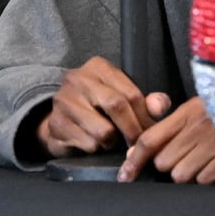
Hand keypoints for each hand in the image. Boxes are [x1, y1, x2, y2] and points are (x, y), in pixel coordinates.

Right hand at [37, 56, 171, 156]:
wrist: (60, 120)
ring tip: (110, 141)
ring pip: (103, 130)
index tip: (150, 132)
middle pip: (116, 106)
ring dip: (112, 142)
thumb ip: (145, 102)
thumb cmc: (96, 108)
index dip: (145, 117)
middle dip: (132, 130)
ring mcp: (63, 100)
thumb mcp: (122, 99)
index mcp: (98, 67)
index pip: (131, 93)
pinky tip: (93, 143)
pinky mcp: (55, 123)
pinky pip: (88, 143)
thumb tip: (158, 107)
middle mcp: (78, 78)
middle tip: (136, 144)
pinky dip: (96, 149)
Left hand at [117, 96, 214, 183]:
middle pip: (163, 162)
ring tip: (209, 160)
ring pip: (181, 175)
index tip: (125, 175)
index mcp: (189, 112)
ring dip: (192, 173)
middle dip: (172, 165)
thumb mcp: (204, 110)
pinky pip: (204, 181)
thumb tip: (139, 150)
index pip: (150, 138)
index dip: (134, 159)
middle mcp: (198, 127)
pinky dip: (210, 178)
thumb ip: (174, 127)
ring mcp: (214, 145)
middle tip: (191, 156)